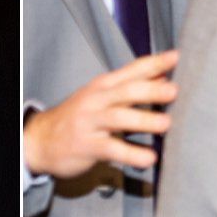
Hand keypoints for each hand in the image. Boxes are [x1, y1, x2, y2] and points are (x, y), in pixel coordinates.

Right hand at [23, 50, 175, 178]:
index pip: (131, 70)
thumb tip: (164, 77)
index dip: (154, 63)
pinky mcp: (87, 146)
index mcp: (103, 86)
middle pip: (126, 91)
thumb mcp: (101, 97)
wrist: (40, 139)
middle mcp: (97, 100)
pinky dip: (131, 154)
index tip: (176, 57)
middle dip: (150, 89)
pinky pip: (112, 150)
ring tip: (166, 124)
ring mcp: (90, 122)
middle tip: (174, 91)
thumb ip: (131, 87)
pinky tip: (149, 159)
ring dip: (143, 120)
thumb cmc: (78, 118)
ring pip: (119, 118)